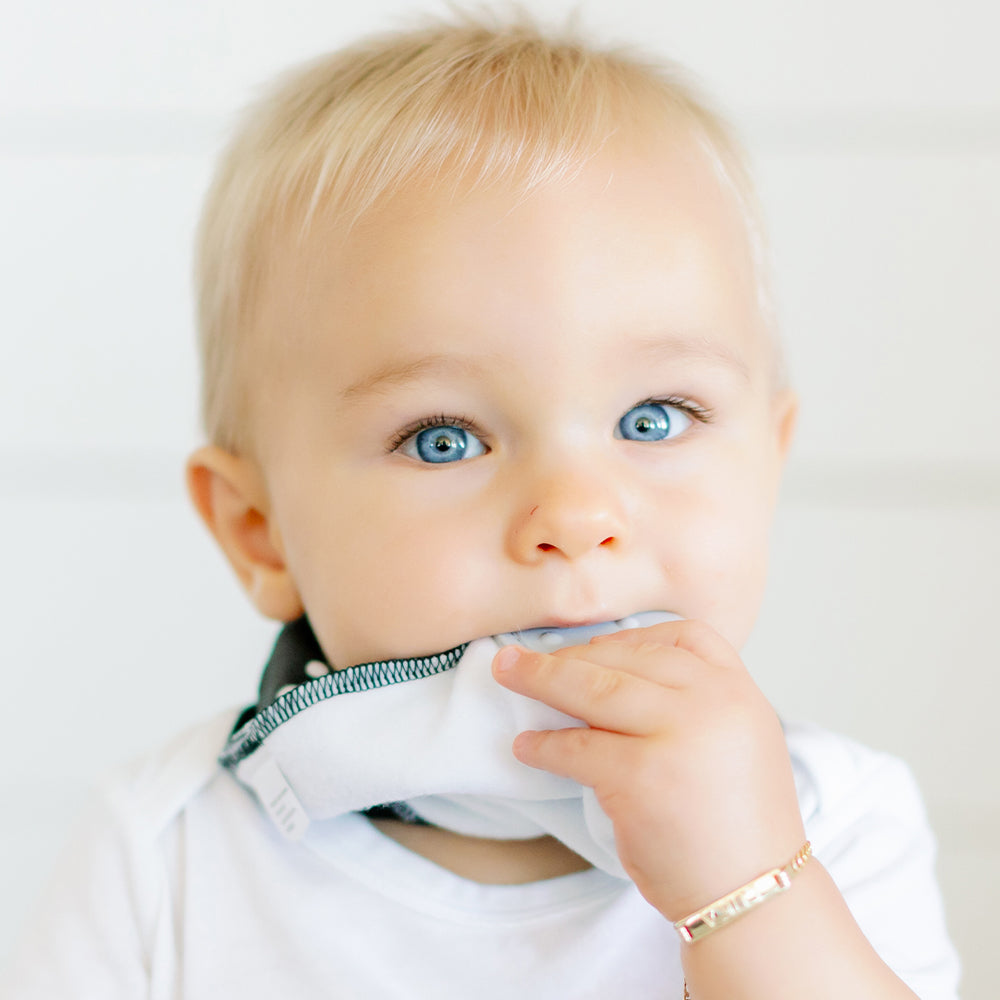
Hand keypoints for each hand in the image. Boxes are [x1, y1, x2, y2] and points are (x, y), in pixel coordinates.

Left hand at [491, 619, 806, 919]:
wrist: (754, 896)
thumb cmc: (735, 825)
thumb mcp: (738, 740)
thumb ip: (693, 702)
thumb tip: (608, 671)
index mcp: (738, 691)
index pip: (683, 636)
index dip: (632, 637)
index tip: (594, 646)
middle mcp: (713, 703)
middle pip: (627, 658)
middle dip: (567, 654)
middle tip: (521, 656)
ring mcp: (677, 737)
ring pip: (593, 688)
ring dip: (540, 679)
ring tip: (508, 675)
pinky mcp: (641, 776)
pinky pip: (577, 747)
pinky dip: (544, 745)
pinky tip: (527, 746)